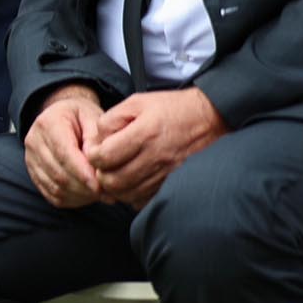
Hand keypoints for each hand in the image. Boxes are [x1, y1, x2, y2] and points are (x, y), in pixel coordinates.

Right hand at [23, 85, 105, 208]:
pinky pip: (51, 194)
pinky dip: (71, 199)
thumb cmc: (81, 116)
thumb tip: (98, 162)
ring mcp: (31, 159)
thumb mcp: (92, 116)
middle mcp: (34, 142)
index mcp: (48, 123)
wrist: (62, 116)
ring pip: (55, 187)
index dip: (82, 173)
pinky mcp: (33, 174)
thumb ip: (95, 138)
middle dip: (84, 187)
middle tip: (108, 194)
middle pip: (58, 174)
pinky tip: (88, 195)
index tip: (100, 186)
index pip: (63, 153)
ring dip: (80, 195)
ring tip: (101, 195)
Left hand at [86, 88, 226, 207]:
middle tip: (103, 166)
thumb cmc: (170, 108)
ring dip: (115, 187)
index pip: (105, 157)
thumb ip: (110, 119)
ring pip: (128, 194)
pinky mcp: (174, 181)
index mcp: (144, 134)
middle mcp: (156, 156)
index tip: (96, 151)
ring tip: (115, 174)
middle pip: (114, 181)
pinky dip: (133, 195)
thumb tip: (96, 142)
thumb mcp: (136, 102)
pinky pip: (146, 199)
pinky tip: (132, 182)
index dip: (93, 156)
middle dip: (101, 175)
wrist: (208, 116)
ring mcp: (167, 172)